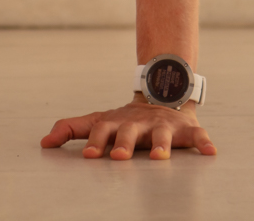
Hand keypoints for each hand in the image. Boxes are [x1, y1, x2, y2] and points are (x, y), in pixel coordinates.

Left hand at [41, 98, 214, 159]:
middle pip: (130, 132)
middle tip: (118, 157)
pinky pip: (198, 136)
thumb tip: (44, 143)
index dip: (95, 142)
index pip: (102, 130)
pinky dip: (204, 142)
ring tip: (159, 158)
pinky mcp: (186, 129)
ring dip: (161, 145)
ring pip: (163, 135)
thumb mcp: (98, 120)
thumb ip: (71, 129)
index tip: (89, 156)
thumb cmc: (125, 119)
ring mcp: (163, 126)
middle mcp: (139, 124)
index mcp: (116, 123)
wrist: (163, 95)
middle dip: (124, 144)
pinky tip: (210, 151)